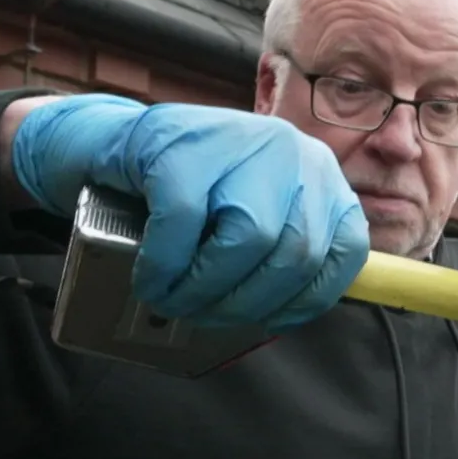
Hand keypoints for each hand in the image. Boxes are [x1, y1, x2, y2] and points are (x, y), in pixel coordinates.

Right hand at [10, 94, 368, 332]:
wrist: (111, 144)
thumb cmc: (190, 195)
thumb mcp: (253, 213)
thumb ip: (285, 252)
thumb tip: (291, 314)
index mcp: (320, 175)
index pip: (346, 251)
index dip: (308, 300)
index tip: (267, 318)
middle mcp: (293, 151)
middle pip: (296, 254)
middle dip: (245, 304)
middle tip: (203, 316)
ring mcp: (241, 140)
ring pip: (249, 240)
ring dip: (205, 291)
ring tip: (174, 302)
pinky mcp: (181, 144)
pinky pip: (184, 223)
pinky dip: (165, 266)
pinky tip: (151, 280)